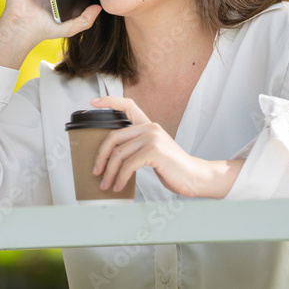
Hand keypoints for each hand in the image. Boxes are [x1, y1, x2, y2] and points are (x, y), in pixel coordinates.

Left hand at [90, 96, 243, 198]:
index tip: (93, 102)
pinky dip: (120, 178)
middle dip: (101, 156)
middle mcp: (150, 128)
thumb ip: (136, 147)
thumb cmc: (172, 168)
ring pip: (119, 154)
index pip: (128, 105)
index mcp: (149, 125)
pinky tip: (119, 186)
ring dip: (109, 172)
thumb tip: (112, 157)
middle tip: (96, 171)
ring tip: (106, 184)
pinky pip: (128, 165)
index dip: (109, 101)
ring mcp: (152, 138)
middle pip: (114, 137)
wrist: (194, 177)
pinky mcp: (154, 152)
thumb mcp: (153, 152)